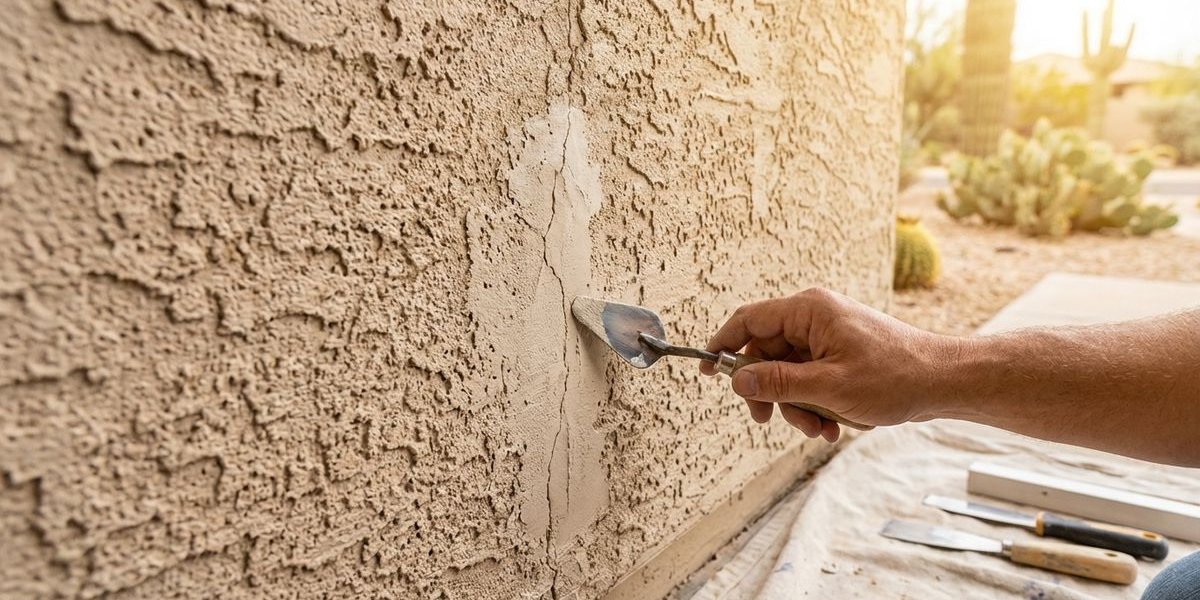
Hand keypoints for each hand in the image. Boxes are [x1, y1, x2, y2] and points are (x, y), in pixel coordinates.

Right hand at [700, 288, 953, 441]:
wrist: (944, 382)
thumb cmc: (896, 376)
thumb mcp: (828, 386)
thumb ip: (778, 382)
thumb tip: (737, 379)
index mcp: (809, 310)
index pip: (749, 320)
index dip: (723, 344)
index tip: (707, 370)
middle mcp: (815, 318)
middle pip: (765, 353)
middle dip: (769, 392)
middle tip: (768, 419)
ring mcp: (827, 337)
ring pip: (787, 373)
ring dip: (795, 405)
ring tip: (819, 428)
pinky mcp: (839, 355)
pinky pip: (809, 380)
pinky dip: (814, 404)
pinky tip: (833, 424)